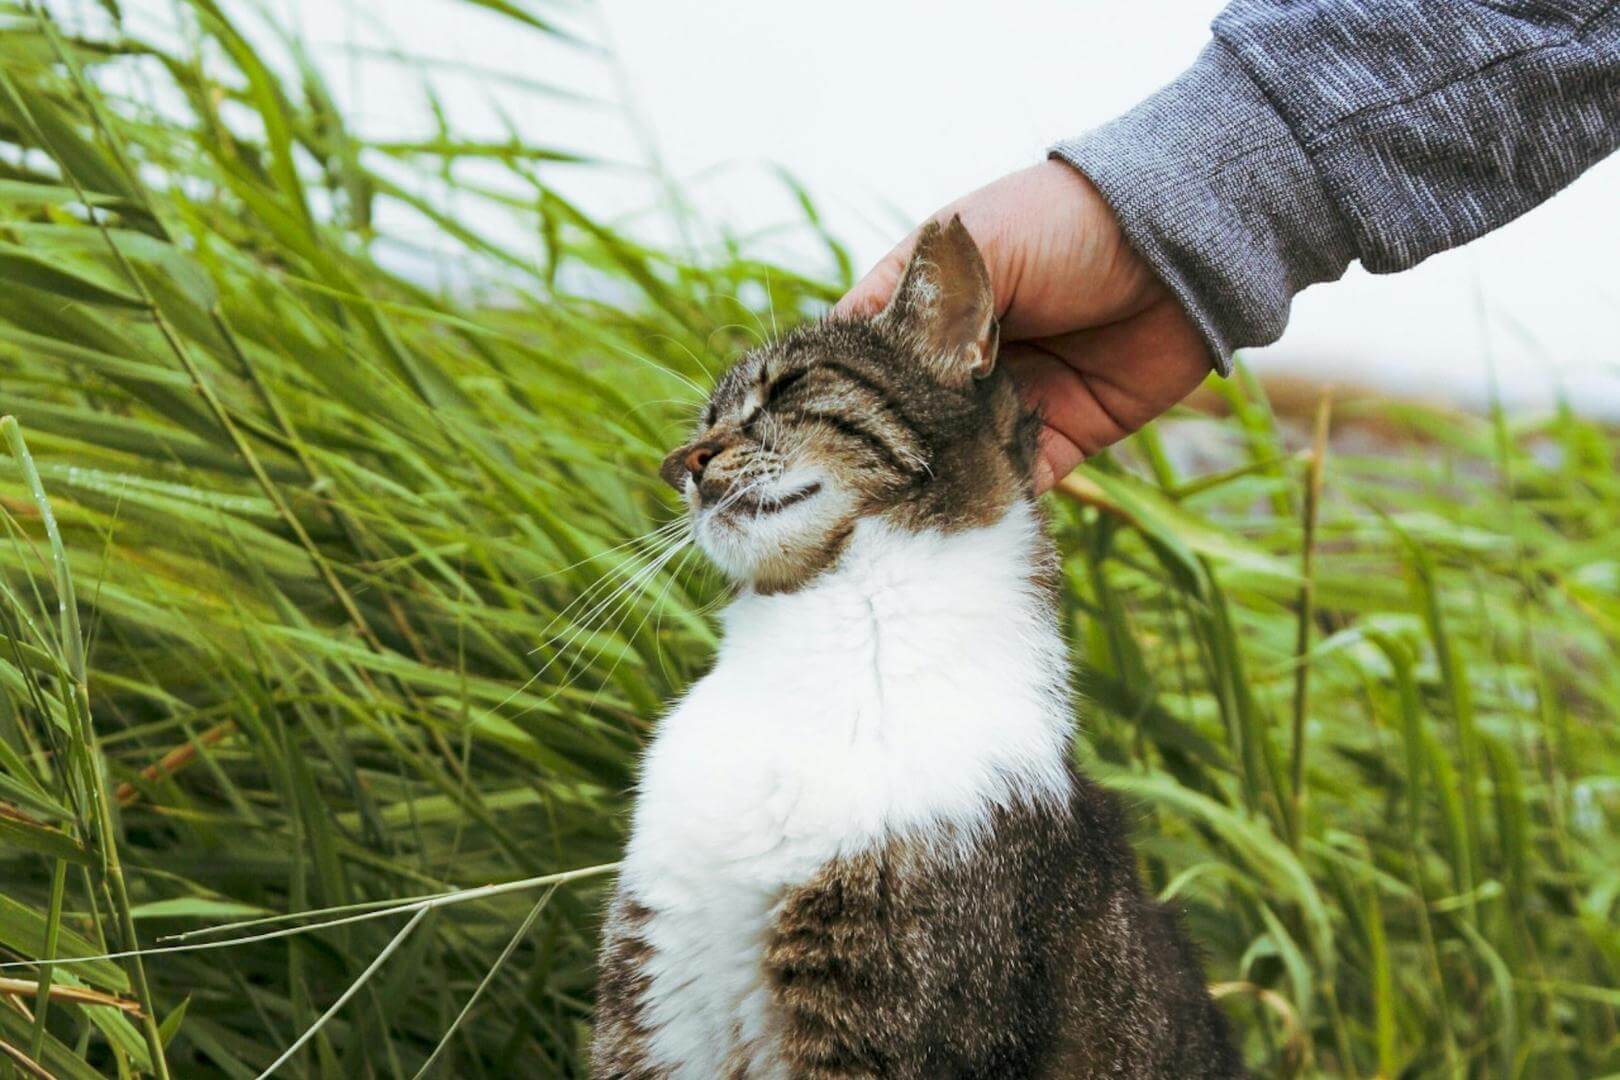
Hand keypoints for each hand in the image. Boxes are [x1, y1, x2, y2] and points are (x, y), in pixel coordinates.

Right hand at [835, 161, 1210, 492]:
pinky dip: (989, 503)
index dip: (831, 393)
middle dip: (879, 454)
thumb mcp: (973, 242)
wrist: (1180, 246)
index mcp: (927, 307)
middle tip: (844, 489)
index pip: (861, 359)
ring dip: (929, 485)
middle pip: (901, 422)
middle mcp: (957, 363)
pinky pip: (1013, 484)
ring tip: (890, 515)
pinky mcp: (1057, 441)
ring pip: (951, 460)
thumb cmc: (1067, 222)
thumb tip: (855, 361)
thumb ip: (913, 301)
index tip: (803, 431)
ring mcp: (1005, 405)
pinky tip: (958, 518)